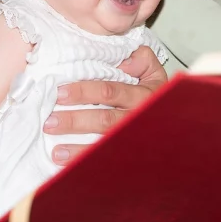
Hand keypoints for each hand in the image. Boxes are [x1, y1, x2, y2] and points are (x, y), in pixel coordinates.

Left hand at [46, 45, 167, 165]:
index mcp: (142, 94)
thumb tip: (123, 62)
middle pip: (103, 120)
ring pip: (102, 144)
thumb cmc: (152, 94)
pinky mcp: (126, 155)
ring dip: (76, 148)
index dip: (84, 92)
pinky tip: (65, 163)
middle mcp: (137, 118)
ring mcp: (132, 139)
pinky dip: (83, 163)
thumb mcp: (153, 71)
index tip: (59, 93)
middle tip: (49, 122)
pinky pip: (104, 160)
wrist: (171, 124)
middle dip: (74, 121)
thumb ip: (141, 59)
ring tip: (55, 150)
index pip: (109, 91)